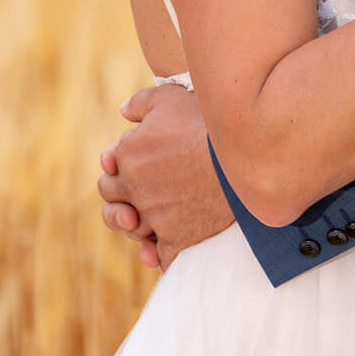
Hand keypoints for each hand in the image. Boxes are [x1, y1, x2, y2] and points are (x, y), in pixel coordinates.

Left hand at [97, 82, 233, 269]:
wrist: (244, 157)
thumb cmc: (208, 124)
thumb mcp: (171, 98)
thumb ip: (141, 103)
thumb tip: (123, 111)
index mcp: (128, 156)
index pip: (109, 170)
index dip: (118, 170)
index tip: (136, 169)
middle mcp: (135, 189)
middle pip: (113, 202)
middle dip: (121, 200)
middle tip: (137, 196)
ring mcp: (155, 217)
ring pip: (133, 231)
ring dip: (136, 229)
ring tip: (147, 222)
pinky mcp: (177, 240)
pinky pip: (160, 257)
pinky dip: (158, 257)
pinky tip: (158, 254)